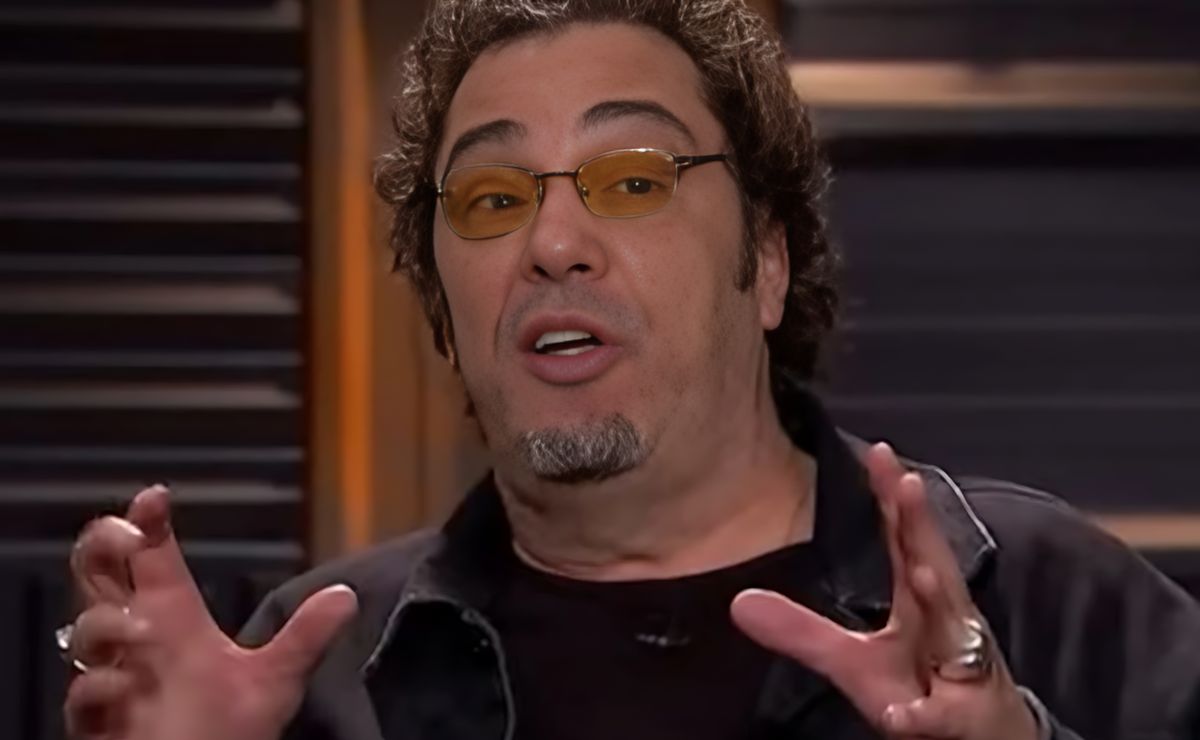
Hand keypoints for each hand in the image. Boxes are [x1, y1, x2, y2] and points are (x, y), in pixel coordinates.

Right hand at [63, 486, 356, 739]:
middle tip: (132, 538)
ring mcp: (112, 676)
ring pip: (85, 628)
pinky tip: (125, 689)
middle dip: (104, 543)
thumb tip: (347, 595)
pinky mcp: (97, 721)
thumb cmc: (225, 732)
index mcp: (173, 617)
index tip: (156, 496)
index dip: (144, 520)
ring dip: (107, 622)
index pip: (150, 554)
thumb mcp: (274, 682)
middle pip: (97, 570)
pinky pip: (83, 694)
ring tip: (144, 631)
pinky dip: (100, 687)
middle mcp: (137, 638)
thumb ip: (304, 638)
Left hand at [731, 443, 1036, 739]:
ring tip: (922, 571)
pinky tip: (905, 714)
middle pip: (935, 567)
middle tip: (908, 481)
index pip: (907, 542)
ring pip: (954, 633)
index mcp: (921, 604)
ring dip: (941, 602)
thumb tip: (738, 603)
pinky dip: (925, 716)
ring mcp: (963, 672)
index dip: (893, 499)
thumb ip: (802, 631)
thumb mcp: (852, 664)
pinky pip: (942, 720)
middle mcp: (948, 626)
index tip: (879, 453)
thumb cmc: (923, 690)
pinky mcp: (963, 723)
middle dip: (923, 527)